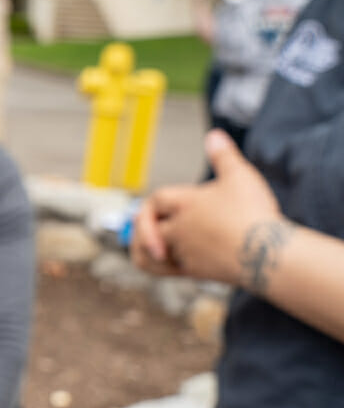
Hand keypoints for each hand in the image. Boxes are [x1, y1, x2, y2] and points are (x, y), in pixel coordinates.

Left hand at [131, 130, 283, 287]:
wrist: (266, 254)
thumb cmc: (252, 214)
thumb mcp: (240, 176)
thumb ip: (224, 156)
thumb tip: (214, 136)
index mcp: (184, 203)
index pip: (156, 199)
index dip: (154, 201)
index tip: (157, 207)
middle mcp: (178, 228)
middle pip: (145, 228)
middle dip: (142, 228)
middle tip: (144, 229)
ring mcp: (184, 251)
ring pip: (148, 254)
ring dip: (144, 251)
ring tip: (149, 249)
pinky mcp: (195, 271)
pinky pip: (165, 271)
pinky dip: (161, 267)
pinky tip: (169, 263)